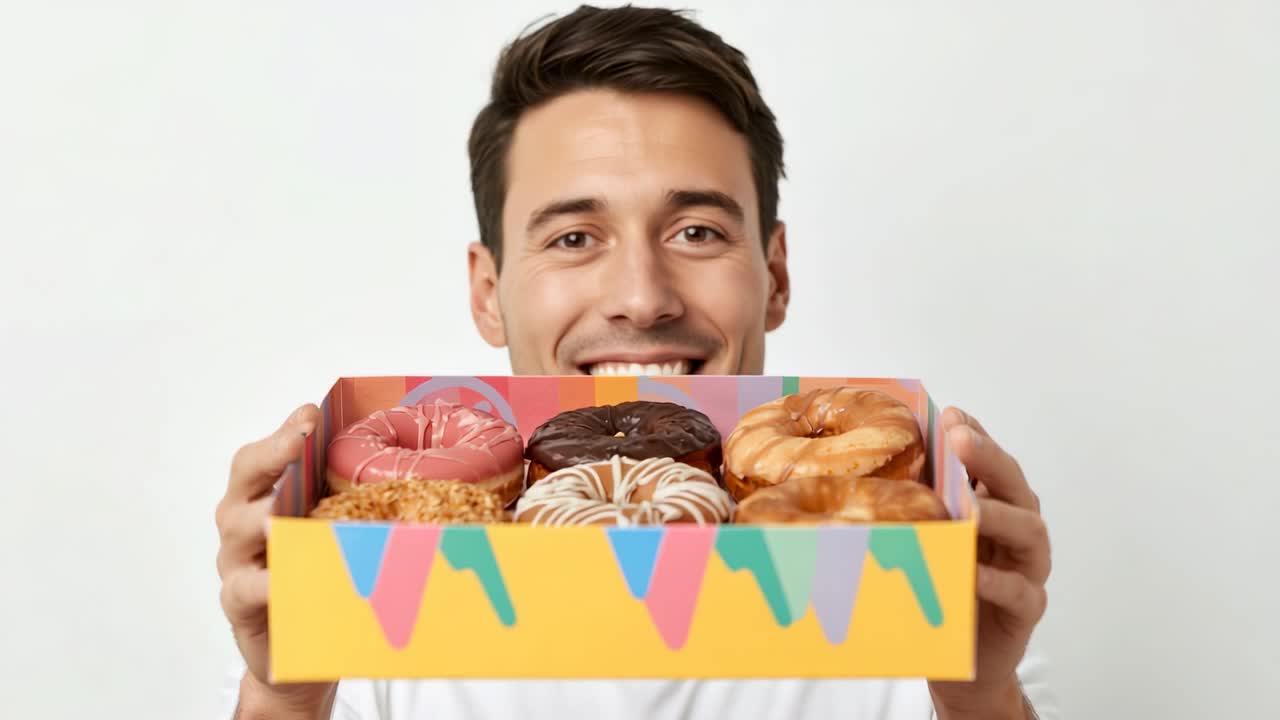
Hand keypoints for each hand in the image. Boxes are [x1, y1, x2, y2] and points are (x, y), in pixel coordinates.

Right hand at [215, 404, 334, 717]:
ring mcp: (235, 561)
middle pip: (246, 480)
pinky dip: (270, 582)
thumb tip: (408, 460)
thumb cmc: (314, 577)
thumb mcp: (328, 530)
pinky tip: (292, 579)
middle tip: (299, 445)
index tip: (310, 414)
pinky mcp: (238, 602)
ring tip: (287, 518)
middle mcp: (241, 521)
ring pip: (244, 529)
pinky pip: (249, 587)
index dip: (284, 432)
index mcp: (262, 495)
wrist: (290, 655)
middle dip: (273, 458)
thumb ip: (345, 496)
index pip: (262, 455)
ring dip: (269, 521)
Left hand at [928, 407, 1050, 719]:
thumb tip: (879, 464)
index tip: (949, 414)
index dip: (975, 435)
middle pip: (1015, 485)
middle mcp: (1019, 528)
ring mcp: (1028, 568)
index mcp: (996, 504)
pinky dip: (997, 580)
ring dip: (1000, 515)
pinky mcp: (1027, 608)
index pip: (991, 462)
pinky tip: (973, 572)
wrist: (965, 659)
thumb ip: (921, 503)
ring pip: (1029, 531)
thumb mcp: (929, 537)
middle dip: (988, 459)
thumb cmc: (945, 586)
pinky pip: (1019, 590)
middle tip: (960, 439)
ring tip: (972, 507)